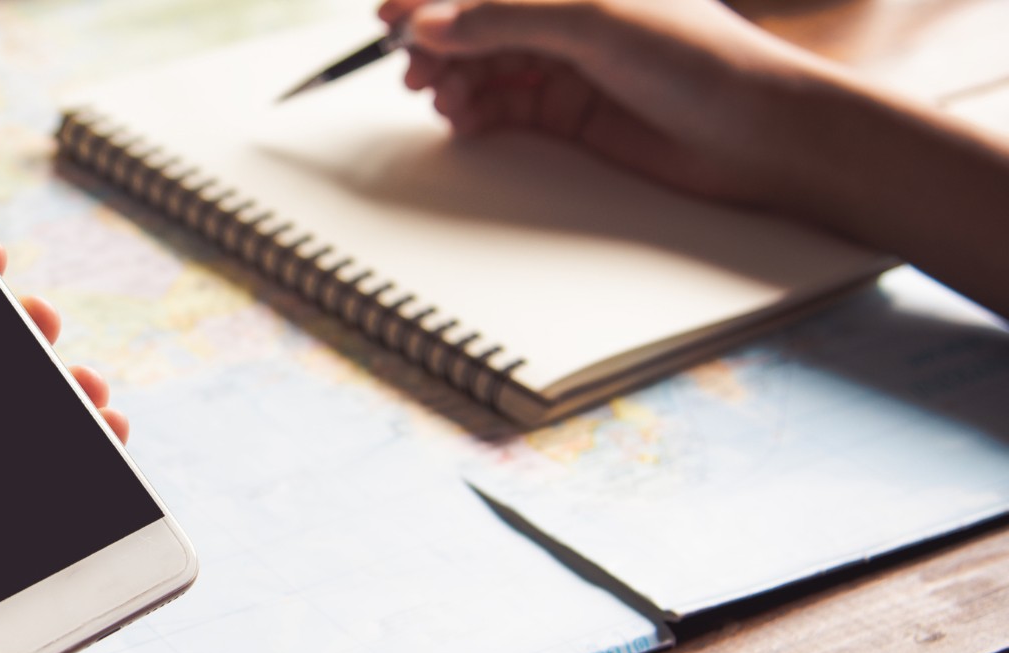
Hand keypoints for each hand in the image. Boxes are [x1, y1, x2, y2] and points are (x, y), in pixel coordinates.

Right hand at [379, 0, 1008, 313]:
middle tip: (412, 65)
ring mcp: (568, 64)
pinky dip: (476, 112)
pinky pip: (503, 108)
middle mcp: (569, 16)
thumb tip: (433, 22)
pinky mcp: (570, 114)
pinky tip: (465, 118)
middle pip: (477, 21)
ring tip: (441, 96)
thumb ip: (507, 19)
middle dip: (437, 40)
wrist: (761, 135)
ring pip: (484, 66)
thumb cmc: (705, 61)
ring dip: (453, 79)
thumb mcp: (595, 22)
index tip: (392, 17)